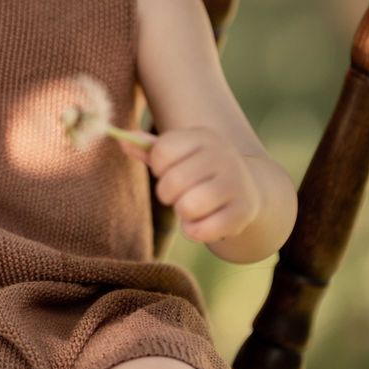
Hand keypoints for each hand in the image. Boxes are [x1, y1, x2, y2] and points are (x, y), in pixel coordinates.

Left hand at [115, 125, 262, 243]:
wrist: (248, 189)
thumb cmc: (200, 171)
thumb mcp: (178, 155)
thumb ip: (149, 149)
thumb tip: (121, 138)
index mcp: (202, 137)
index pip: (162, 152)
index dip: (158, 167)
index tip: (168, 171)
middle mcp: (222, 156)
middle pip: (171, 182)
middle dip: (167, 194)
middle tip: (179, 194)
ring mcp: (235, 184)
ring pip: (187, 207)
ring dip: (182, 213)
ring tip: (192, 207)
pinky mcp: (242, 213)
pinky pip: (202, 231)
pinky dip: (195, 232)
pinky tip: (204, 222)